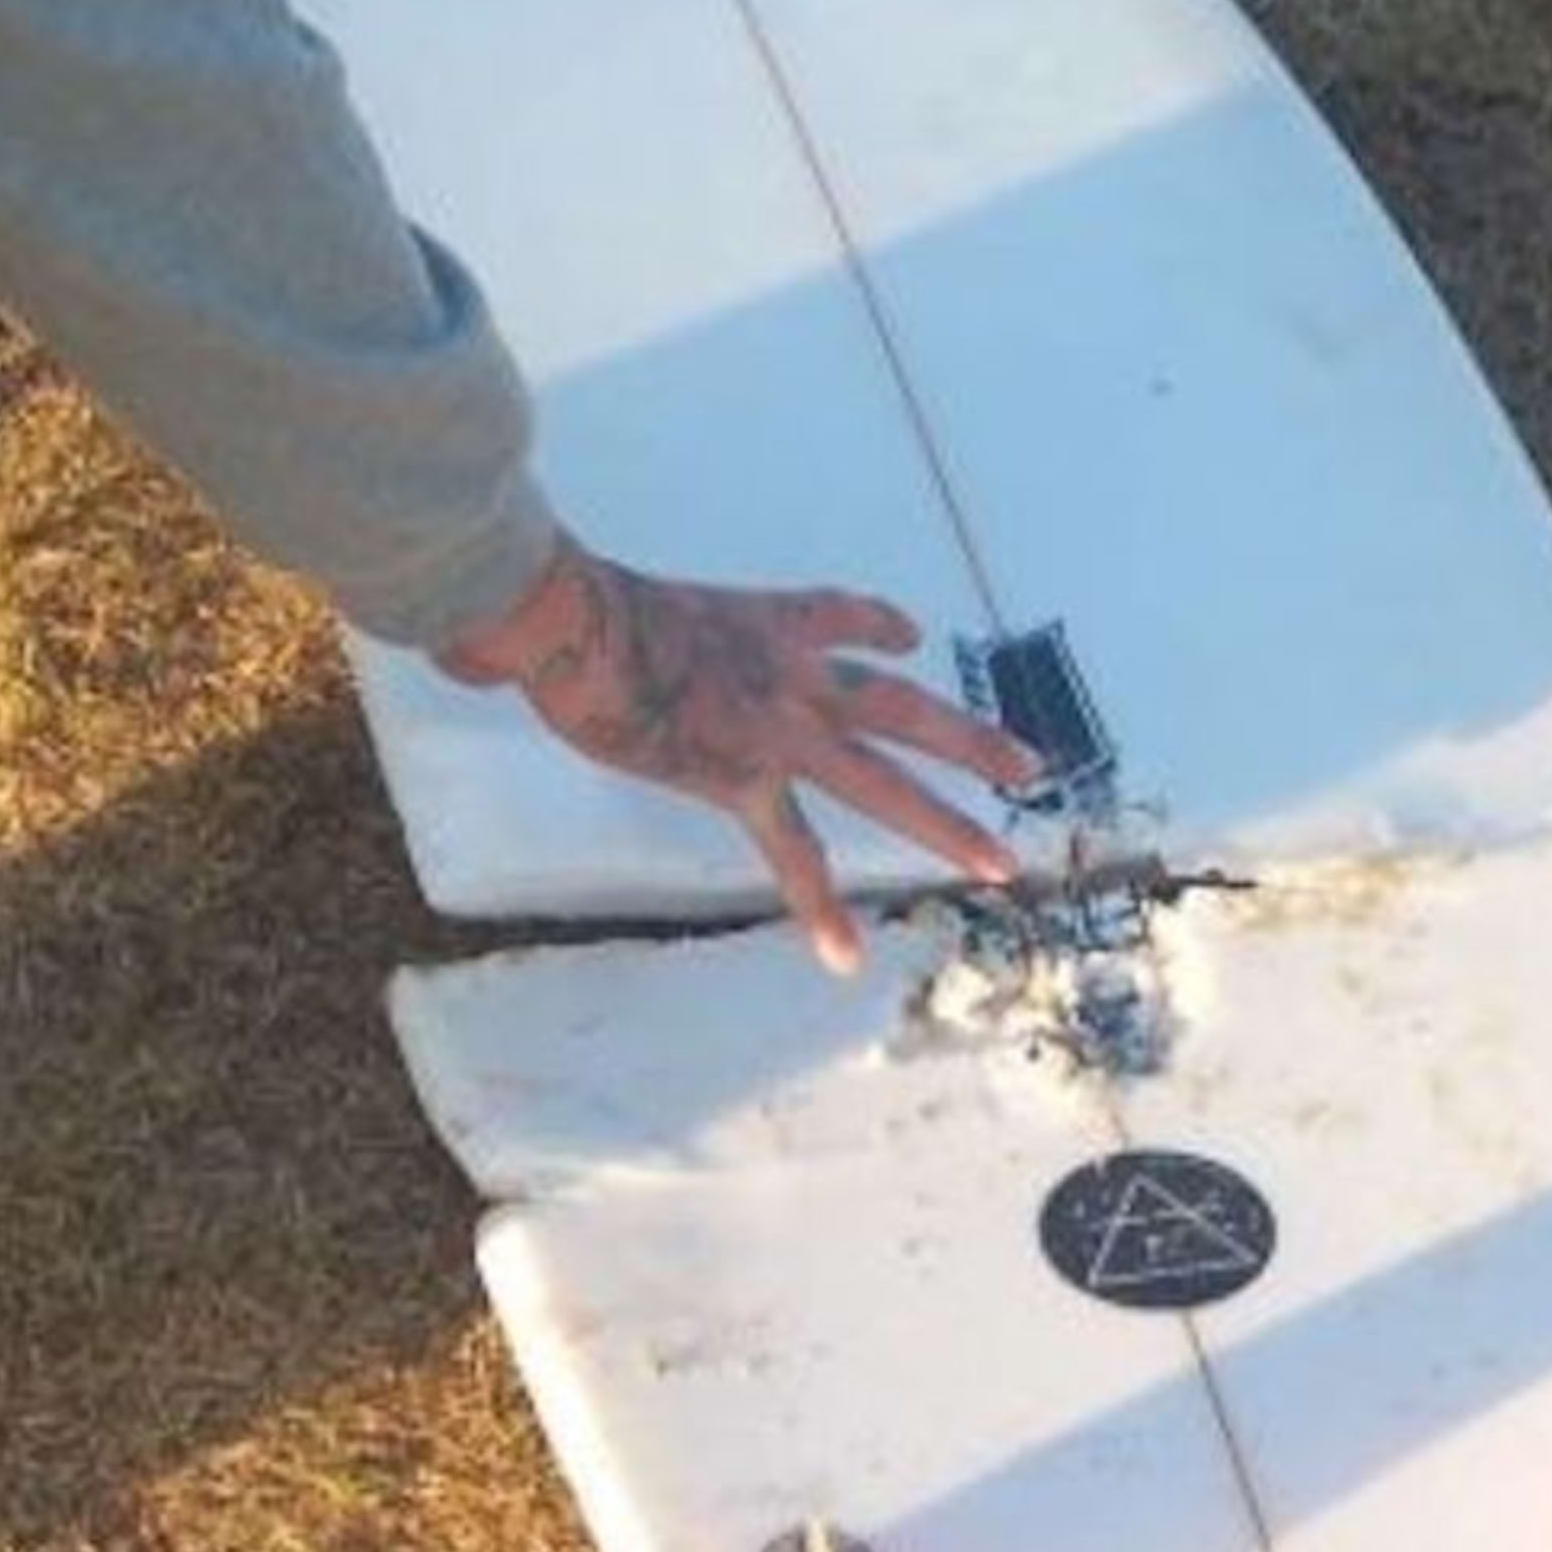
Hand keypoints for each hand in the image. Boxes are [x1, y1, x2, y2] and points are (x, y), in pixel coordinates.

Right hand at [437, 539, 1042, 971]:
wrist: (575, 623)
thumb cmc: (571, 606)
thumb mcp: (615, 596)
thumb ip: (605, 615)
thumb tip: (520, 635)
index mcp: (766, 620)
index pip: (841, 618)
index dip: (880, 628)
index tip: (911, 638)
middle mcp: (792, 673)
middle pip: (903, 708)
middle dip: (970, 741)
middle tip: (1031, 769)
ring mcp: (777, 729)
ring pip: (884, 782)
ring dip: (945, 825)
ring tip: (1001, 864)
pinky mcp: (741, 779)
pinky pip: (792, 852)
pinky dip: (819, 907)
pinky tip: (848, 956)